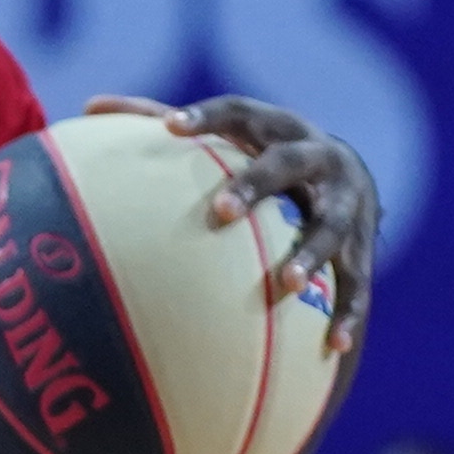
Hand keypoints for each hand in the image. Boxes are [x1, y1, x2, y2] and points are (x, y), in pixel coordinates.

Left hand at [96, 93, 380, 326]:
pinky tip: (333, 346)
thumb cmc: (259, 155)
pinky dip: (348, 313)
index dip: (206, 117)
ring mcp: (347, 202)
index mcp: (275, 127)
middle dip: (256, 184)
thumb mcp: (224, 135)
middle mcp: (317, 157)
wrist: (349, 177)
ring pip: (332, 225)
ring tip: (287, 285)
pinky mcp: (364, 245)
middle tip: (221, 213)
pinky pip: (359, 282)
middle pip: (287, 163)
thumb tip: (88, 106)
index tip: (168, 128)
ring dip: (311, 253)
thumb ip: (156, 118)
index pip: (238, 113)